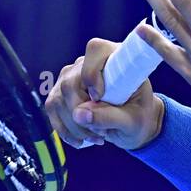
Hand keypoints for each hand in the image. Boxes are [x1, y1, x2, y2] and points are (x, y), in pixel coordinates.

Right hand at [43, 38, 164, 149]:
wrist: (132, 123)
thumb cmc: (139, 116)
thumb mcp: (133, 121)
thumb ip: (110, 117)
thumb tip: (79, 115)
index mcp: (116, 58)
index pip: (96, 51)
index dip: (93, 75)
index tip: (100, 98)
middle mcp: (89, 62)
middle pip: (71, 83)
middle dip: (83, 113)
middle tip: (103, 132)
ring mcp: (70, 76)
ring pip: (58, 99)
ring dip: (75, 126)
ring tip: (98, 137)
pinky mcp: (59, 92)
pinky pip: (52, 109)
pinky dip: (65, 129)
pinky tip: (81, 140)